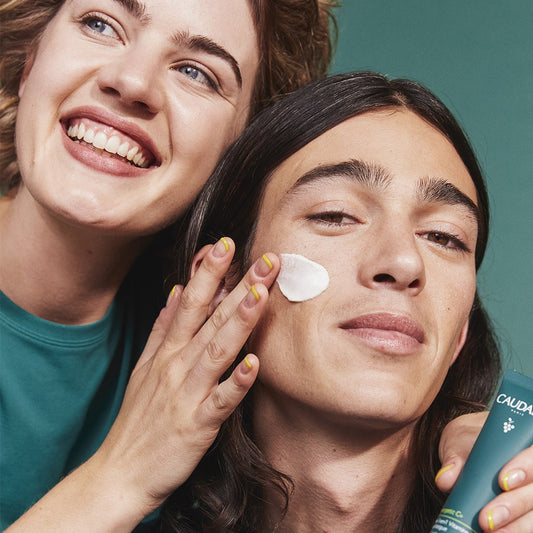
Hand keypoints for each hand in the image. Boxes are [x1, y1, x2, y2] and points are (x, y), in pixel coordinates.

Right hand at [7, 238, 279, 531]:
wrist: (120, 473)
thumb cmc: (138, 418)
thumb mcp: (144, 367)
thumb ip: (162, 328)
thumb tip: (176, 292)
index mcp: (169, 351)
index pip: (192, 302)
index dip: (209, 272)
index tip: (226, 243)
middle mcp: (178, 365)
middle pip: (212, 318)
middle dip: (238, 285)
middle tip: (265, 258)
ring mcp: (188, 393)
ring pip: (217, 350)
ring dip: (239, 321)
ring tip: (259, 294)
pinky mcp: (197, 425)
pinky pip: (221, 401)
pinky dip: (235, 382)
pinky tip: (253, 363)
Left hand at [438, 412, 532, 531]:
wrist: (471, 447)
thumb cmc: (471, 440)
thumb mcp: (460, 441)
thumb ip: (456, 457)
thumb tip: (446, 479)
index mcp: (526, 442)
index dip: (526, 467)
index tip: (502, 481)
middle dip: (515, 504)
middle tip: (487, 518)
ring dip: (515, 525)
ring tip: (489, 530)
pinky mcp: (529, 511)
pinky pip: (529, 523)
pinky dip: (514, 529)